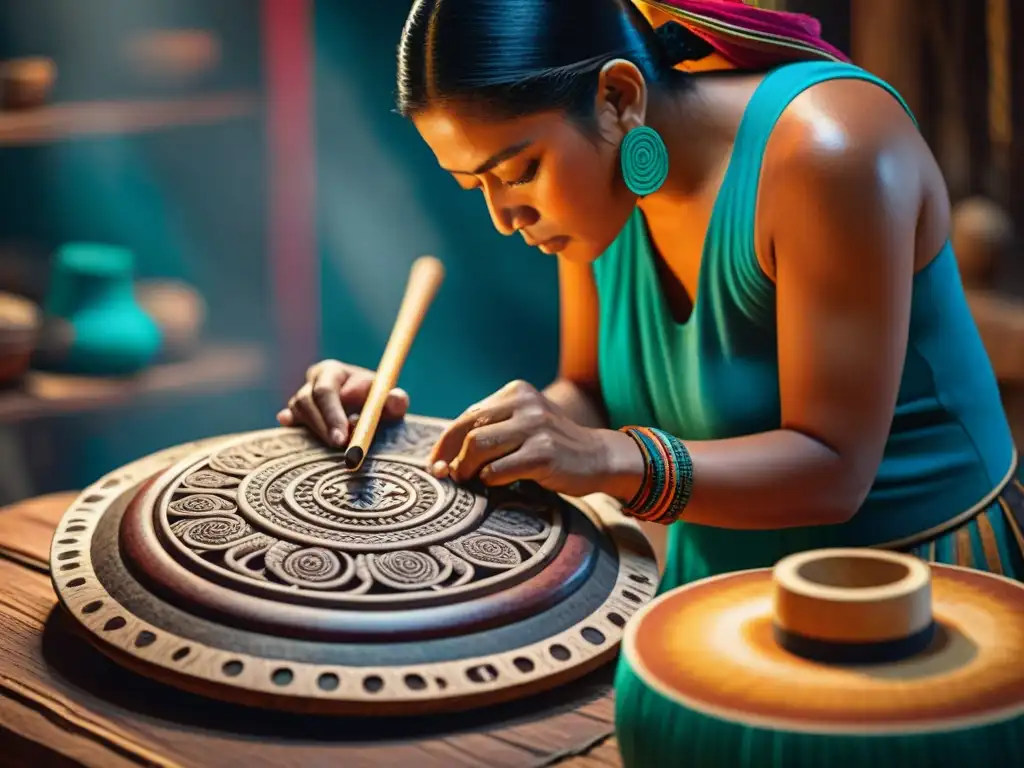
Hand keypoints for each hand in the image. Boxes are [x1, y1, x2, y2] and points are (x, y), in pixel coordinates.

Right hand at [277, 359, 408, 446]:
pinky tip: (288, 423)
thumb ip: (396, 400)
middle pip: (306, 400)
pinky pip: (288, 418)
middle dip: (323, 424)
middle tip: (339, 445)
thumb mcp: (391, 402)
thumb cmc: (379, 405)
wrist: (366, 413)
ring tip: (337, 445)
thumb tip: (396, 399)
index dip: (332, 414)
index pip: (326, 391)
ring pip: (297, 411)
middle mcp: (312, 382)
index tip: (343, 436)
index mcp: (332, 371)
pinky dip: (290, 422)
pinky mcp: (294, 414)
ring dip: (315, 429)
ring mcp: (300, 398)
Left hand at [428, 379, 616, 496]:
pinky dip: (490, 481)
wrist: (598, 457)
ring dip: (467, 469)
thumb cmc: (552, 445)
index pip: (468, 416)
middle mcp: (526, 404)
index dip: (445, 442)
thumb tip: (443, 456)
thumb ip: (490, 429)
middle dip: (451, 456)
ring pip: (478, 446)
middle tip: (448, 476)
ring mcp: (537, 427)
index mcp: (516, 392)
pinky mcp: (544, 454)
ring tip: (471, 481)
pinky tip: (497, 485)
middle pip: (469, 429)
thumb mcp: (524, 424)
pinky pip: (498, 470)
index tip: (437, 463)